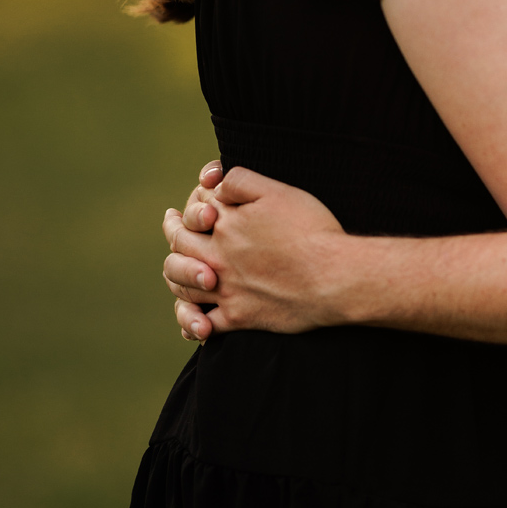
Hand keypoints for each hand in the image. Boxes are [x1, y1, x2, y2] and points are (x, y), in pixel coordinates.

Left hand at [162, 164, 350, 338]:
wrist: (335, 276)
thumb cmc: (312, 231)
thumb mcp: (279, 192)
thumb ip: (241, 182)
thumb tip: (216, 183)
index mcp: (224, 225)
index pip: (195, 211)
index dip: (195, 202)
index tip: (197, 198)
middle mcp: (217, 257)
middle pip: (179, 244)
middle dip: (173, 230)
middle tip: (171, 223)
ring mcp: (225, 289)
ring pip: (182, 284)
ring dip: (176, 274)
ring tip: (177, 269)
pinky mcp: (239, 317)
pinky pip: (204, 325)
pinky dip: (194, 324)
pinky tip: (195, 324)